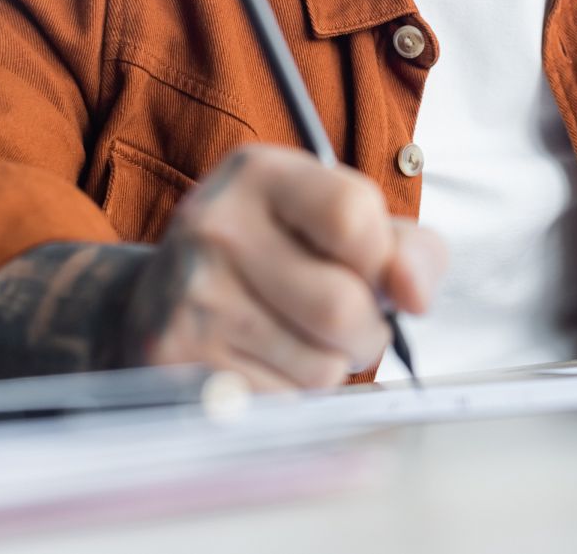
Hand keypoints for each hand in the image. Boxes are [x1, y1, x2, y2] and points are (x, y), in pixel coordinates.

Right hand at [112, 143, 445, 389]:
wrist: (160, 297)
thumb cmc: (276, 255)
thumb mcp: (339, 223)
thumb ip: (405, 249)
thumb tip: (416, 296)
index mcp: (260, 175)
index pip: (353, 216)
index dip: (384, 261)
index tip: (375, 274)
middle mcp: (216, 227)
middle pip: (341, 307)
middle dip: (367, 331)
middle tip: (349, 325)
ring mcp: (191, 296)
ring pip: (318, 365)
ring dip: (330, 366)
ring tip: (299, 340)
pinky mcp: (176, 361)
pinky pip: (281, 402)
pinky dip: (291, 395)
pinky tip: (264, 364)